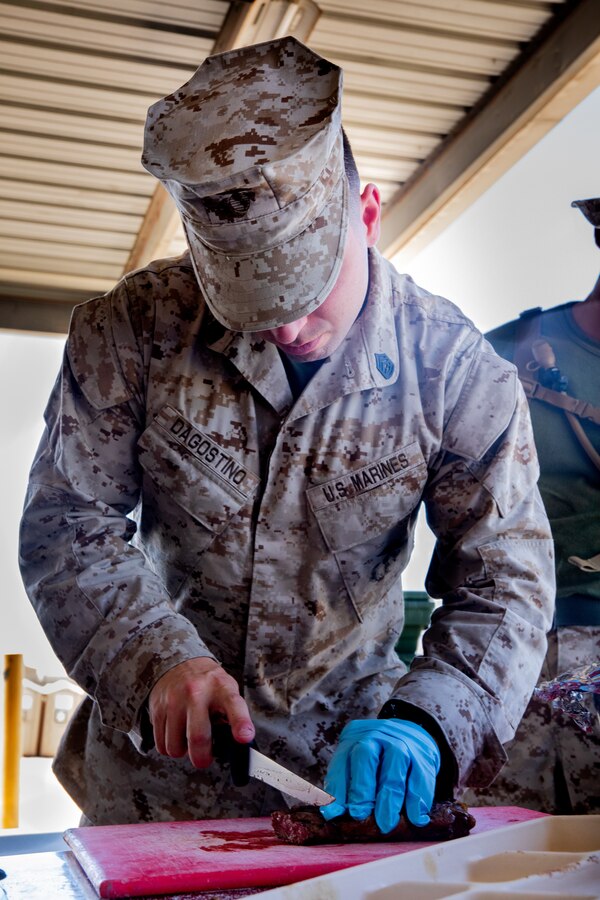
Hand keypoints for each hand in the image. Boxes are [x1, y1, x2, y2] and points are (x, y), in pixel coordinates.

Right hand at [148, 657, 254, 768]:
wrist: (179, 663)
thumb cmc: (208, 683)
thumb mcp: (227, 689)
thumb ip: (233, 715)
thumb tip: (236, 745)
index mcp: (221, 688)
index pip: (234, 705)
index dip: (240, 723)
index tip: (244, 737)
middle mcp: (197, 692)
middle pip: (198, 737)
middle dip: (202, 758)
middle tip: (204, 759)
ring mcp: (175, 700)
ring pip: (175, 746)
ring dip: (182, 751)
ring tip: (188, 738)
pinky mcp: (158, 708)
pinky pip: (161, 744)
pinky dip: (169, 746)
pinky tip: (176, 734)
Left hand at [321, 719, 439, 833]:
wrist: (412, 735)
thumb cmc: (377, 760)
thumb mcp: (355, 765)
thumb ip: (344, 787)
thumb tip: (332, 814)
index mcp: (353, 739)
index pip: (342, 762)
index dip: (337, 788)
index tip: (334, 814)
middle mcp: (375, 736)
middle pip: (366, 756)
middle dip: (362, 788)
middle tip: (360, 815)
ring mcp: (401, 743)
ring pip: (395, 765)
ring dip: (390, 797)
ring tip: (386, 824)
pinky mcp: (423, 755)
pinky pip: (420, 776)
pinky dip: (418, 799)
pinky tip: (415, 818)